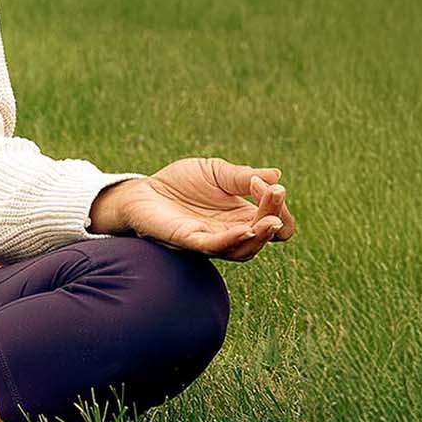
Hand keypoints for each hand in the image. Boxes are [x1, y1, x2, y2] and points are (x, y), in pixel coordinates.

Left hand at [105, 160, 294, 261]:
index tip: (268, 183)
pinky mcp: (188, 241)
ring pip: (245, 250)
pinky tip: (246, 229)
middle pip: (266, 236)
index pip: (276, 222)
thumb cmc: (180, 184)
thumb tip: (277, 174)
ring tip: (269, 220)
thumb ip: (241, 176)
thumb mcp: (215, 172)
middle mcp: (231, 233)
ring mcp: (210, 240)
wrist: (142, 191)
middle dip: (275, 215)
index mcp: (241, 216)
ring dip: (261, 235)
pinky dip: (232, 240)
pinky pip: (214, 247)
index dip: (278, 206)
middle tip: (274, 192)